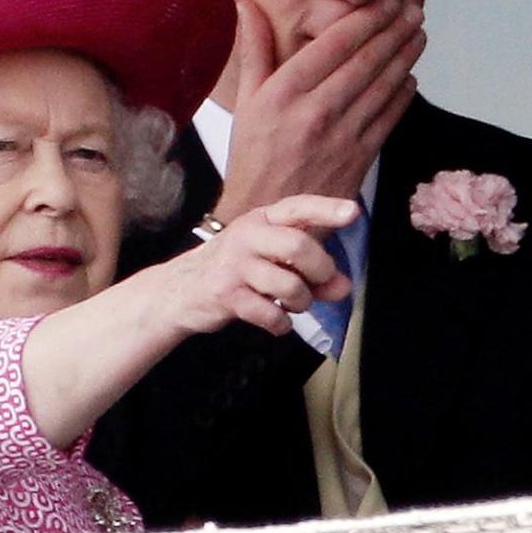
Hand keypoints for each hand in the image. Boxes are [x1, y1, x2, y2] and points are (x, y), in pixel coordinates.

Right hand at [167, 195, 356, 338]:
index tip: (352, 212)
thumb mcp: (271, 261)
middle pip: (299, 246)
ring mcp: (235, 265)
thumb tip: (344, 287)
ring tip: (293, 305)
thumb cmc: (234, 271)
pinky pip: (270, 314)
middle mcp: (247, 236)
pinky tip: (276, 321)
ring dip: (301, 302)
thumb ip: (311, 272)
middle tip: (319, 283)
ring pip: (289, 285)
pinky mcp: (226, 295)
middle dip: (320, 270)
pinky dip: (282, 324)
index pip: (298, 208)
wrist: (179, 291)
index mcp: (261, 220)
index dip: (326, 209)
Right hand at [213, 0, 425, 221]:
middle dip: (394, 30)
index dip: (366, 17)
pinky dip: (403, 95)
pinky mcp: (359, 158)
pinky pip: (389, 118)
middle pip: (365, 60)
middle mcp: (315, 111)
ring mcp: (341, 136)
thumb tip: (247, 5)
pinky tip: (410, 77)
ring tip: (417, 34)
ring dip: (405, 56)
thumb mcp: (245, 103)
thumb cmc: (253, 157)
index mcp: (284, 93)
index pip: (335, 43)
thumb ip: (254, 52)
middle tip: (411, 9)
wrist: (264, 214)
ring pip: (383, 86)